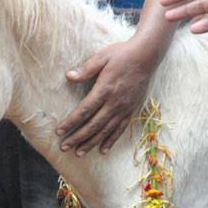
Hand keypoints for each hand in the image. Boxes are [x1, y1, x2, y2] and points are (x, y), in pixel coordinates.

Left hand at [56, 41, 156, 155]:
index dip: (71, 122)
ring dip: (92, 143)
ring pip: (106, 130)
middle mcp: (115, 102)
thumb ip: (86, 69)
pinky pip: (120, 129)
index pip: (84, 110)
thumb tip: (69, 76)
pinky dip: (111, 140)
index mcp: (105, 89)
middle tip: (65, 147)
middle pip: (93, 125)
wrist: (147, 55)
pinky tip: (103, 150)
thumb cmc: (122, 54)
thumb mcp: (102, 57)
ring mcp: (124, 108)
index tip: (60, 131)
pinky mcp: (131, 110)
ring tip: (79, 153)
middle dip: (78, 137)